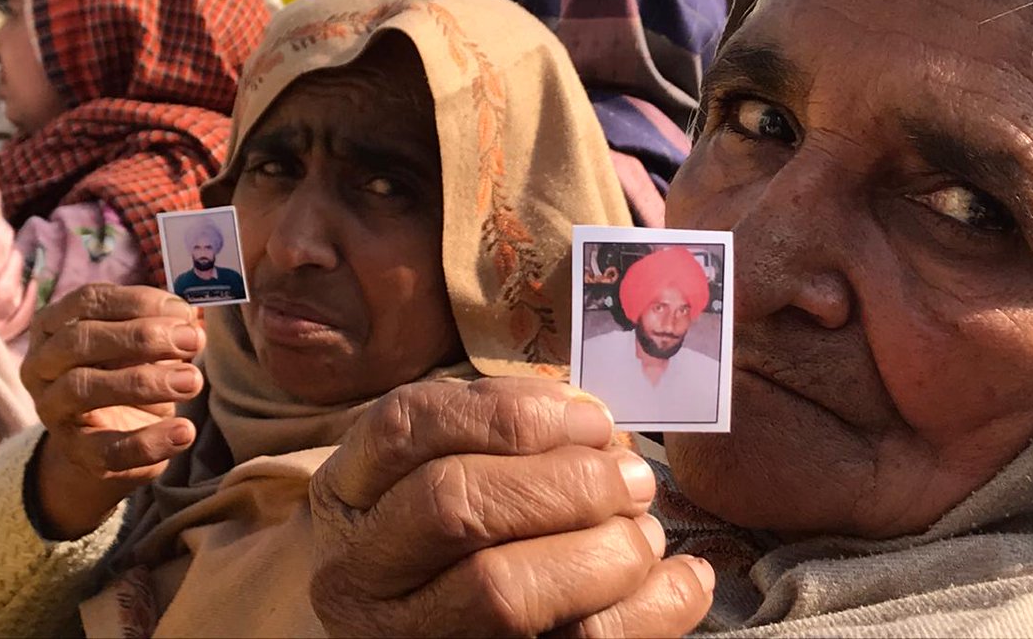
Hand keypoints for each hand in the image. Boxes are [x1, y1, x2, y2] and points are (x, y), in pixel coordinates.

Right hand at [21, 284, 205, 539]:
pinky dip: (149, 441)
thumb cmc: (128, 372)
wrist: (110, 439)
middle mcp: (42, 364)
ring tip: (192, 381)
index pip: (88, 300)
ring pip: (83, 389)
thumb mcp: (143, 345)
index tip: (183, 311)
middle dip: (142, 337)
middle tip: (192, 340)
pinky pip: (106, 449)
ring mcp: (52, 409)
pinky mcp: (74, 452)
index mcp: (56, 325)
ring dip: (144, 382)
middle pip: (79, 340)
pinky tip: (184, 431)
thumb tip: (193, 324)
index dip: (138, 301)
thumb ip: (164, 328)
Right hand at [309, 378, 714, 636]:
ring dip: (602, 551)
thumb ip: (500, 429)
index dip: (511, 414)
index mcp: (348, 490)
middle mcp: (358, 568)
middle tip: (632, 479)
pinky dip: (647, 613)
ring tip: (646, 531)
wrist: (406, 624)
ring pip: (502, 592)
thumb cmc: (434, 522)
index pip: (410, 426)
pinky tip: (684, 583)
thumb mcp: (438, 461)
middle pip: (457, 504)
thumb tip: (598, 425)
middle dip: (566, 483)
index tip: (592, 418)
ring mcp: (405, 635)